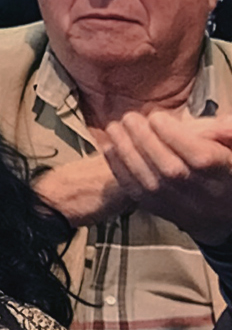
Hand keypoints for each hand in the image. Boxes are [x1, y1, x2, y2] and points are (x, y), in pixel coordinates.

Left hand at [100, 109, 231, 245]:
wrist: (223, 209)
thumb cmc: (225, 167)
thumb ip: (228, 131)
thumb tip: (224, 124)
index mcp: (227, 176)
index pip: (201, 159)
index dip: (175, 136)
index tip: (157, 117)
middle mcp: (207, 197)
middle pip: (171, 170)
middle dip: (145, 140)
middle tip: (130, 118)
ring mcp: (184, 208)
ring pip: (151, 183)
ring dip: (126, 151)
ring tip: (114, 127)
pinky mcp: (164, 212)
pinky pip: (138, 194)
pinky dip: (119, 169)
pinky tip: (109, 148)